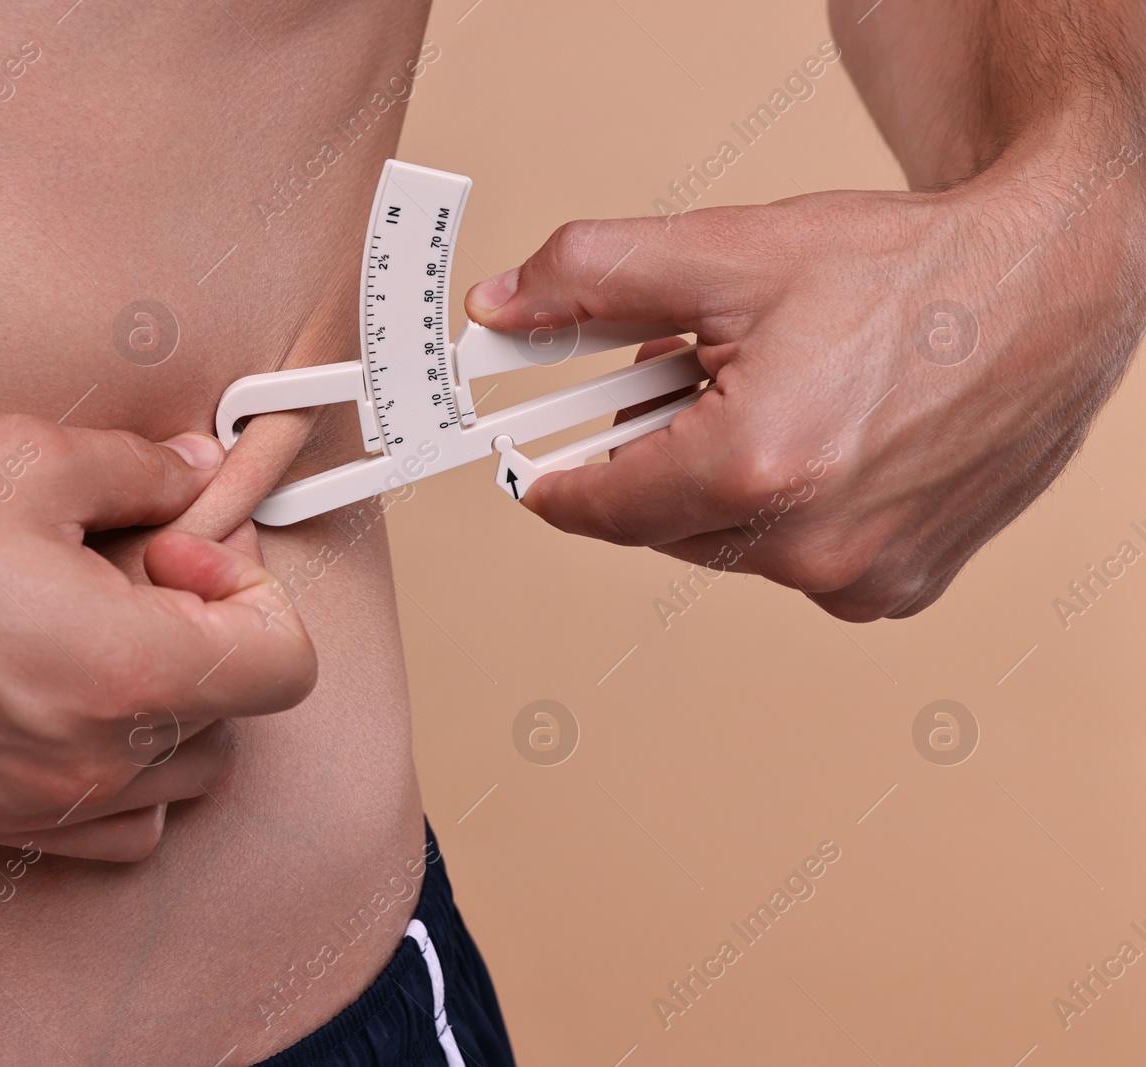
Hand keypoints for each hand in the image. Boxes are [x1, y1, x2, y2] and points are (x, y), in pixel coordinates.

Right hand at [0, 416, 314, 858]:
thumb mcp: (27, 459)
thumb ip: (142, 471)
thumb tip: (198, 474)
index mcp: (126, 670)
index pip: (285, 665)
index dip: (257, 593)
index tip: (188, 551)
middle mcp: (98, 759)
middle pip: (239, 716)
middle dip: (215, 635)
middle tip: (144, 571)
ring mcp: (46, 804)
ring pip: (185, 774)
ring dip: (178, 704)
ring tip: (106, 631)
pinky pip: (120, 827)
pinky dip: (130, 774)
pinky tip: (77, 701)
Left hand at [465, 163, 1144, 619]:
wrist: (1051, 287)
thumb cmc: (908, 271)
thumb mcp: (727, 253)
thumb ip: (592, 280)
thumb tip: (499, 306)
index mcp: (757, 469)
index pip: (600, 506)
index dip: (555, 481)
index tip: (532, 472)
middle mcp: (811, 546)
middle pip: (662, 523)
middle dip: (656, 455)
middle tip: (687, 377)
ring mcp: (862, 578)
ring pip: (727, 544)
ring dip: (722, 483)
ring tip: (774, 396)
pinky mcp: (900, 589)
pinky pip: (794, 560)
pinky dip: (786, 510)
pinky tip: (827, 441)